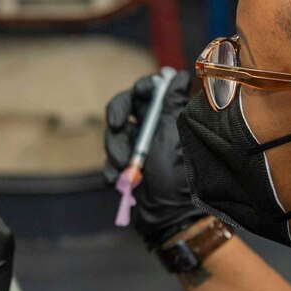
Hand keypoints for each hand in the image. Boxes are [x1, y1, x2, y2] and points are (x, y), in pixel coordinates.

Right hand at [104, 70, 204, 247]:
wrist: (167, 216)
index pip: (148, 91)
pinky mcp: (127, 165)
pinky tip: (118, 179)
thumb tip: (180, 74)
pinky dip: (113, 168)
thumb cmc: (175, 175)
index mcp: (167, 117)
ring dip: (115, 149)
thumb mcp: (172, 135)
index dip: (140, 88)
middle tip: (116, 128)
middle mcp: (153, 128)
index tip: (138, 95)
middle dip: (118, 119)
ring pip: (114, 135)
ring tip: (125, 167)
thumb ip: (172, 103)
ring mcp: (138, 147)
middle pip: (125, 108)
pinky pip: (111, 158)